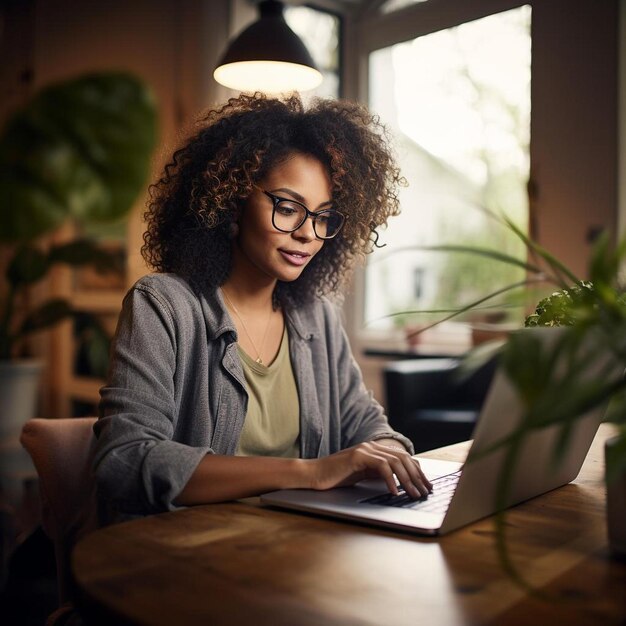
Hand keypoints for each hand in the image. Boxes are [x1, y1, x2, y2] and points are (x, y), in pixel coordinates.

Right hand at [309, 442, 431, 498]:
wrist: (313, 474)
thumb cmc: (336, 477)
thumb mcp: (362, 475)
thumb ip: (379, 474)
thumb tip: (400, 483)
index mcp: (374, 450)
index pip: (403, 457)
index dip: (417, 471)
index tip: (426, 486)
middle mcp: (371, 446)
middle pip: (403, 458)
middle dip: (417, 476)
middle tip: (425, 492)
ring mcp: (365, 450)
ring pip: (395, 462)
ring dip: (407, 480)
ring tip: (413, 494)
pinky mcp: (358, 456)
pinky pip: (381, 467)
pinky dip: (391, 480)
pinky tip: (394, 492)